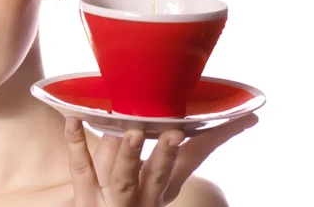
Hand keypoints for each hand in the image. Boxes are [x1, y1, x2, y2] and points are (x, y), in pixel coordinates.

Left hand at [65, 114, 257, 205]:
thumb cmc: (124, 201)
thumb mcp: (148, 183)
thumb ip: (156, 154)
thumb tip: (168, 116)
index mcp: (163, 188)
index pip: (194, 158)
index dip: (217, 137)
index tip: (241, 117)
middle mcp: (144, 197)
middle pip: (160, 174)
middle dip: (167, 154)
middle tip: (174, 134)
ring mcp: (112, 201)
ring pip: (123, 178)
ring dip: (128, 156)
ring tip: (131, 134)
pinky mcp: (84, 198)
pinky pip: (80, 168)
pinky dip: (75, 142)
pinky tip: (73, 119)